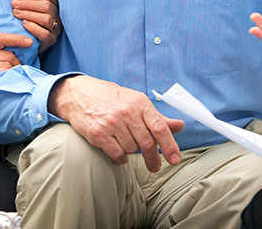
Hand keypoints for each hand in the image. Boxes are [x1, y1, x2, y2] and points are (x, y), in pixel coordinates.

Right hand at [0, 18, 31, 104]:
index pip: (2, 38)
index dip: (17, 39)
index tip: (29, 41)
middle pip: (8, 55)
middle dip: (16, 60)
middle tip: (19, 65)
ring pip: (8, 66)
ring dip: (14, 70)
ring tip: (15, 74)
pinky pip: (4, 77)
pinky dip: (9, 78)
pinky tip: (11, 81)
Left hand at [12, 0, 60, 52]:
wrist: (29, 42)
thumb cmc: (30, 18)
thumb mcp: (32, 6)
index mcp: (57, 4)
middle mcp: (59, 16)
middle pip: (47, 6)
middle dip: (29, 3)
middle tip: (14, 3)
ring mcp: (57, 29)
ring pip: (46, 19)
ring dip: (29, 14)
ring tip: (16, 13)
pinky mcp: (51, 40)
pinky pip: (45, 34)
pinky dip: (33, 28)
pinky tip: (24, 23)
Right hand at [48, 75, 184, 171]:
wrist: (81, 94)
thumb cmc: (113, 100)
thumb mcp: (137, 103)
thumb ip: (158, 118)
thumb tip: (180, 126)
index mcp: (140, 103)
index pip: (160, 127)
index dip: (170, 145)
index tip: (175, 159)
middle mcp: (127, 112)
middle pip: (147, 143)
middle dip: (153, 158)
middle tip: (155, 166)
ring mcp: (112, 123)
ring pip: (132, 150)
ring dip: (133, 152)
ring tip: (128, 144)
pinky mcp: (98, 133)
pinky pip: (117, 154)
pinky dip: (121, 158)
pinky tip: (120, 152)